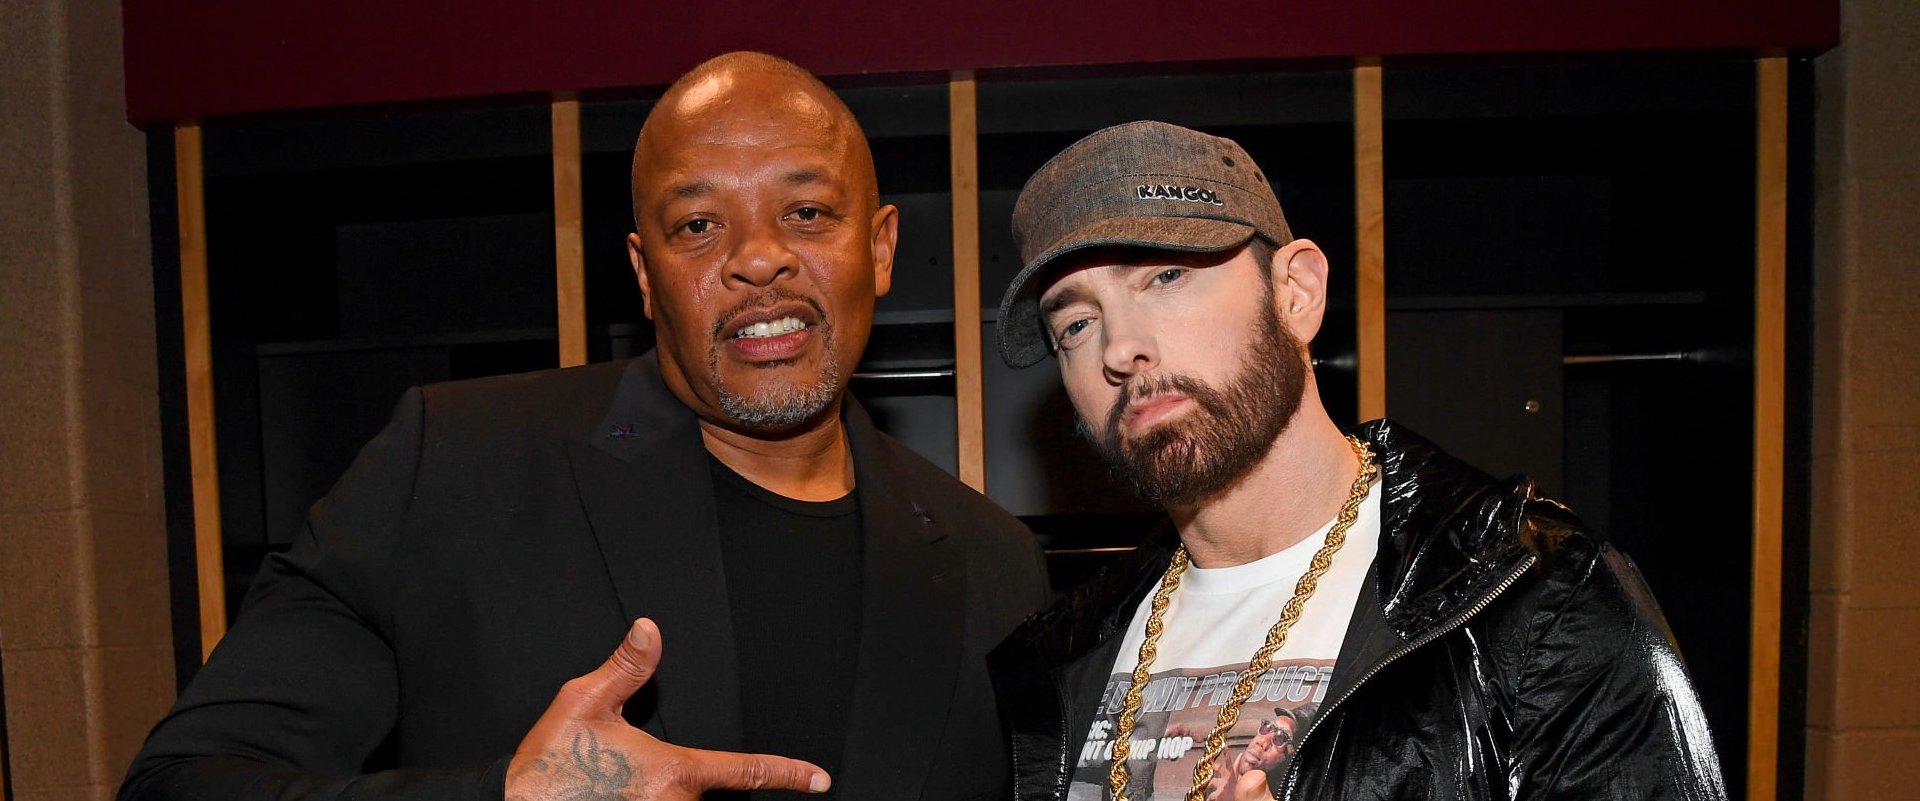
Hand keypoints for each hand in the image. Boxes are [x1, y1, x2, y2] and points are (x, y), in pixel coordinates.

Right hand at [506, 618, 829, 799]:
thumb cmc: (547, 765)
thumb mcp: (583, 703)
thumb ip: (626, 668)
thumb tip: (650, 630)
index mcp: (673, 773)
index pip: (747, 772)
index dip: (789, 774)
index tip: (820, 780)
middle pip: (710, 797)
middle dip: (686, 784)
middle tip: (634, 775)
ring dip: (672, 797)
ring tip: (621, 784)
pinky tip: (625, 794)